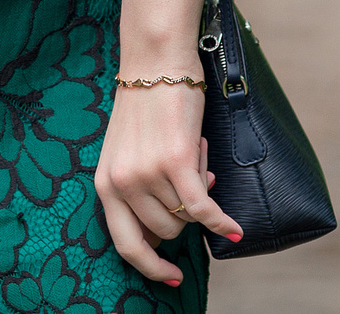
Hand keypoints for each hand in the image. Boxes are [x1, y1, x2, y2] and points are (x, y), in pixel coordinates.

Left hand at [94, 79, 240, 286]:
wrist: (154, 62)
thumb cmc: (145, 106)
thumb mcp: (129, 154)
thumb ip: (142, 192)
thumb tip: (173, 228)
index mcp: (104, 184)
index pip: (126, 244)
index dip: (151, 266)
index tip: (172, 277)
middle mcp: (121, 183)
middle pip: (167, 231)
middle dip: (185, 212)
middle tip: (191, 174)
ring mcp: (147, 174)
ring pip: (186, 215)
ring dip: (200, 192)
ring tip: (194, 155)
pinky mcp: (175, 162)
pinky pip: (203, 208)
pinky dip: (222, 221)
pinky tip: (235, 229)